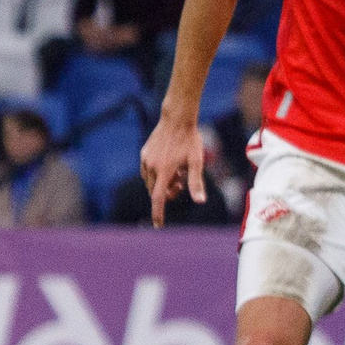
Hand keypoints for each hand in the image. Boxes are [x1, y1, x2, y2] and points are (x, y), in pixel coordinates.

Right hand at [139, 112, 205, 227]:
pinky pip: (147, 171)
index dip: (158, 213)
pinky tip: (169, 166)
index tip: (157, 225)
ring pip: (150, 182)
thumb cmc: (190, 140)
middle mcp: (151, 167)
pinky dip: (157, 175)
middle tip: (180, 184)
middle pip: (155, 191)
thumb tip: (200, 201)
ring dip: (162, 184)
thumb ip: (196, 183)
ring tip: (177, 173)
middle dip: (167, 193)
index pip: (158, 198)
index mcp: (164, 171)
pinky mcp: (144, 153)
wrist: (177, 119)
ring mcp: (146, 159)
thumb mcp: (197, 161)